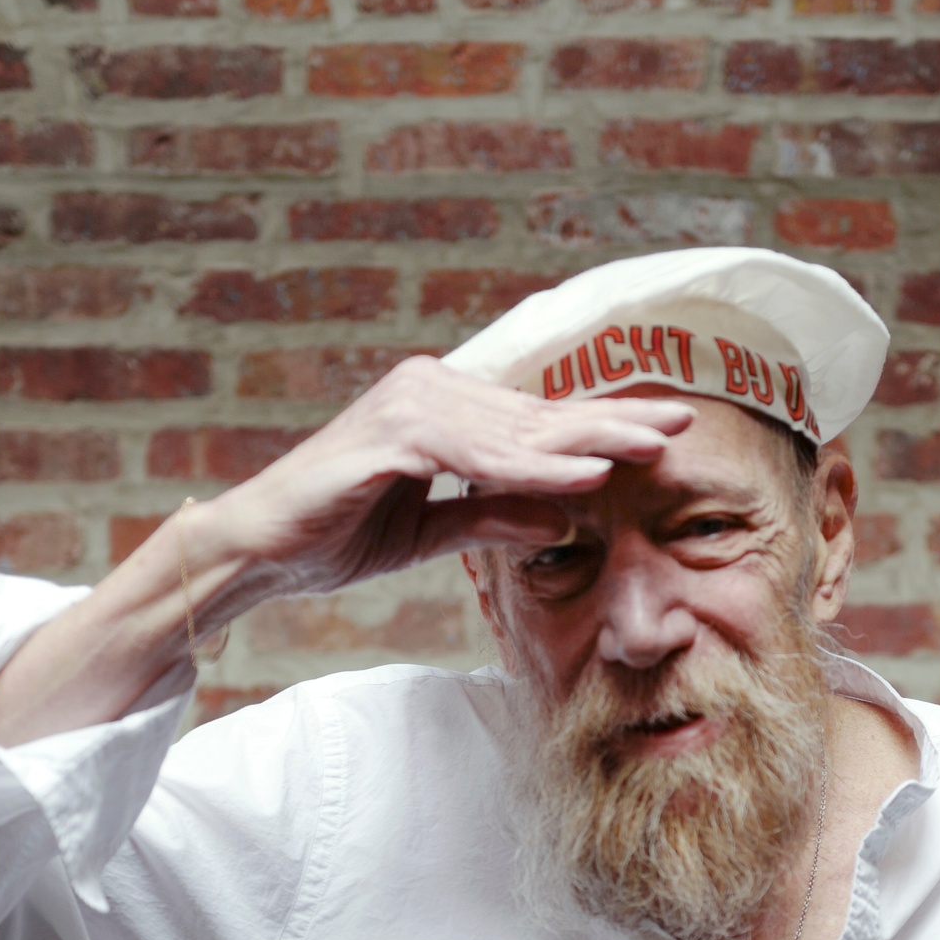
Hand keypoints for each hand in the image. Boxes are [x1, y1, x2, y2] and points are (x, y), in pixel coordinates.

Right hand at [205, 354, 691, 602]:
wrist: (258, 549)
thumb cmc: (336, 534)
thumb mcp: (429, 532)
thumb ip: (491, 517)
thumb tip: (562, 521)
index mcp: (439, 406)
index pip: (534, 419)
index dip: (600, 426)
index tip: (664, 430)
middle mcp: (426, 390)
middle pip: (536, 414)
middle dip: (610, 422)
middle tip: (681, 421)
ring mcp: (407, 407)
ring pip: (514, 431)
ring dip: (584, 442)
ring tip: (647, 448)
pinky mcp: (388, 439)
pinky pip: (474, 457)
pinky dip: (529, 470)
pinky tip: (578, 478)